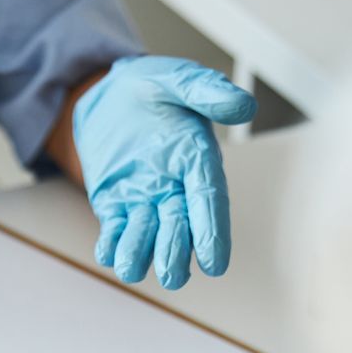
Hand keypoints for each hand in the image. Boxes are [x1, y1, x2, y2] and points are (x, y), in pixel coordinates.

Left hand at [73, 57, 256, 289]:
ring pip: (148, 239)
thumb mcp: (176, 79)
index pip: (209, 199)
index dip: (213, 231)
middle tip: (172, 273)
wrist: (108, 95)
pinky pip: (116, 233)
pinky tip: (107, 252)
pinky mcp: (116, 206)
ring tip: (130, 265)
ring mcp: (146, 201)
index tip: (214, 262)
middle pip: (181, 229)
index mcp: (197, 160)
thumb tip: (243, 106)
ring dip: (141, 255)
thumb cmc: (149, 86)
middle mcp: (176, 189)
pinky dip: (111, 246)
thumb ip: (206, 91)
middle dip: (175, 253)